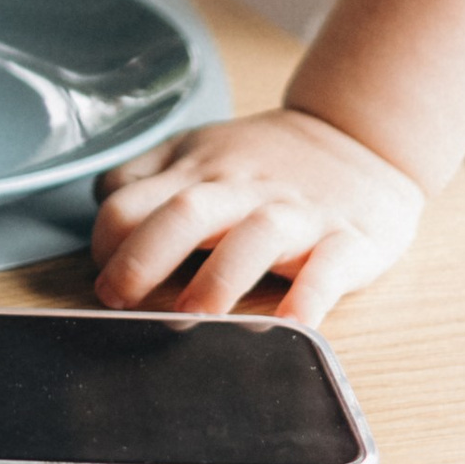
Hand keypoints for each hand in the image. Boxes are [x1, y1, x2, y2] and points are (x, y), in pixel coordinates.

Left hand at [90, 109, 425, 324]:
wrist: (362, 138)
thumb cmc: (267, 161)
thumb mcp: (200, 151)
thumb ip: (146, 177)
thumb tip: (102, 204)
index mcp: (199, 171)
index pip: (134, 199)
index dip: (108, 241)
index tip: (103, 282)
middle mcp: (243, 190)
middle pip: (187, 211)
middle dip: (145, 255)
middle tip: (118, 298)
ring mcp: (298, 214)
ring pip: (257, 237)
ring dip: (221, 278)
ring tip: (195, 316)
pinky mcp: (350, 241)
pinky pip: (331, 269)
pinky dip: (312, 297)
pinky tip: (295, 325)